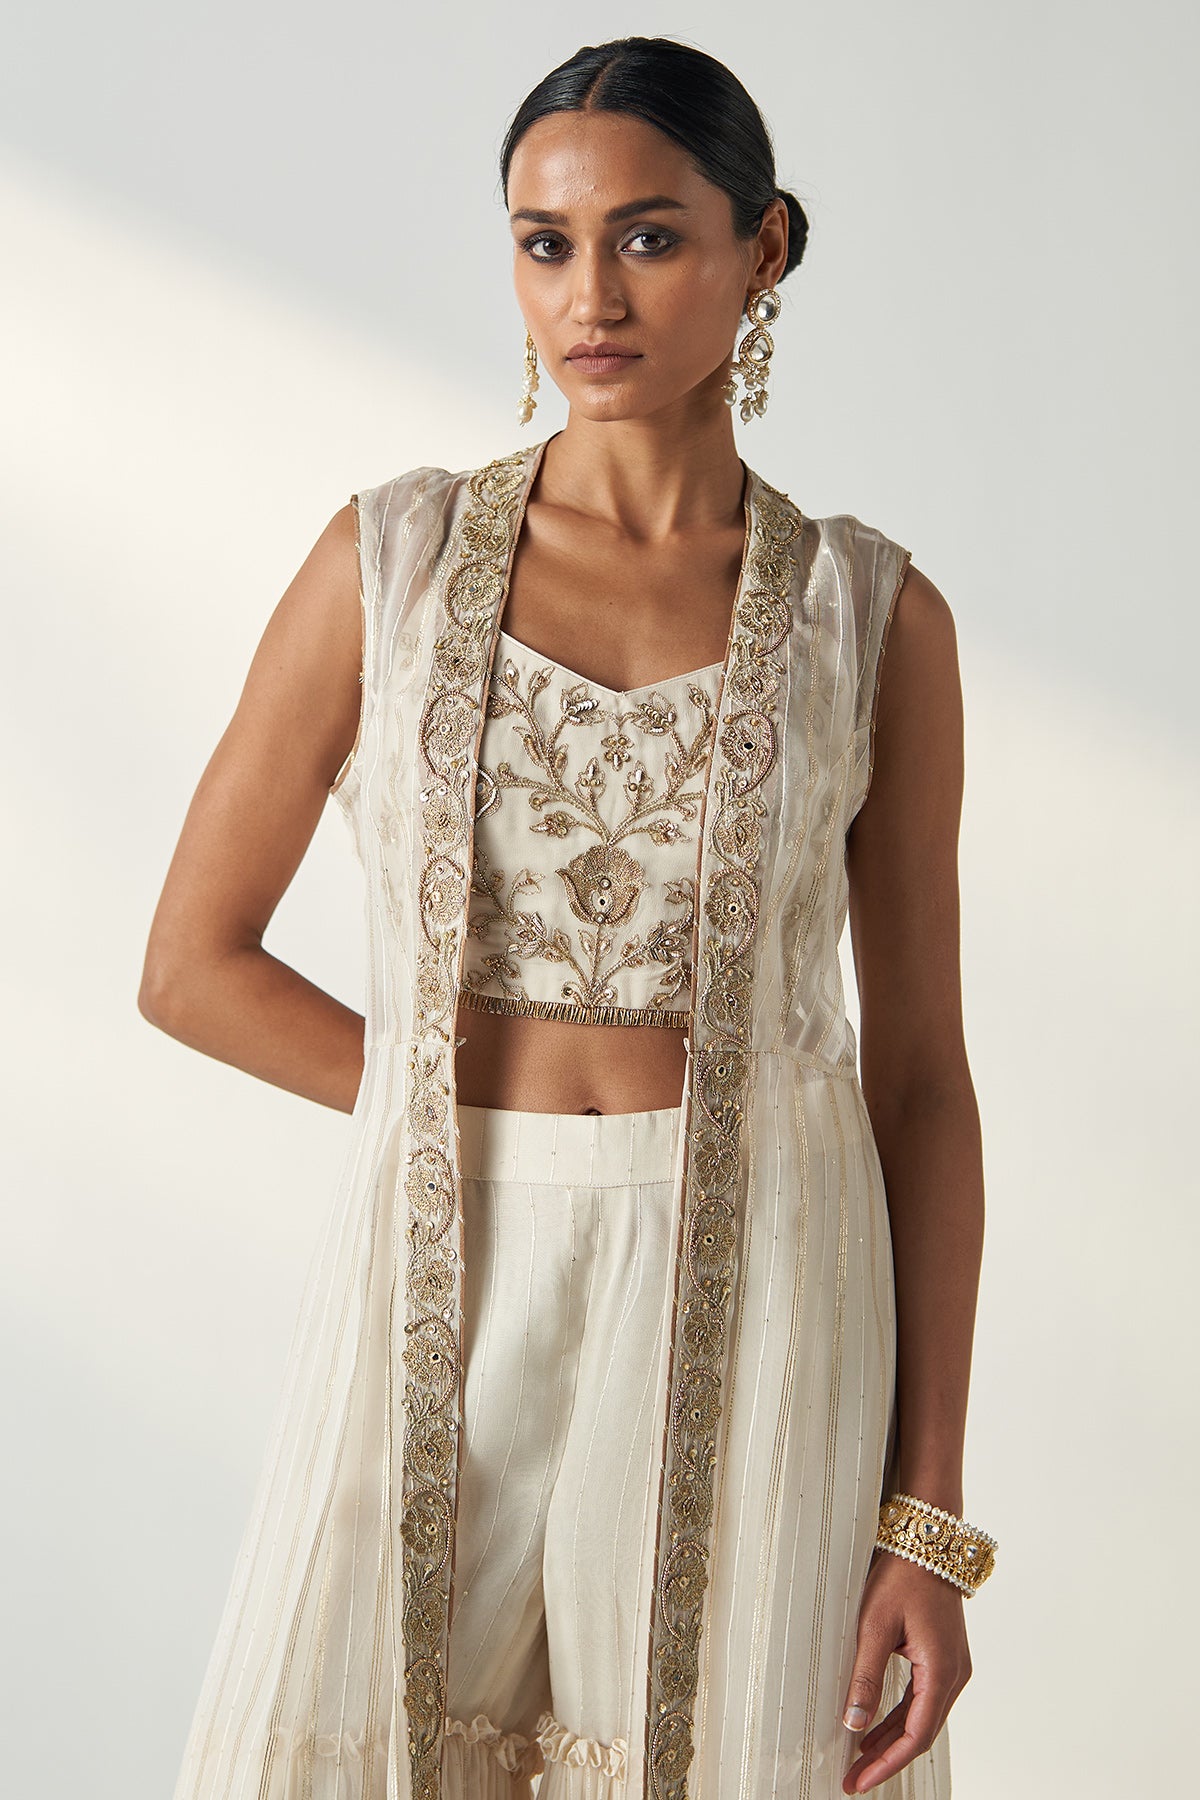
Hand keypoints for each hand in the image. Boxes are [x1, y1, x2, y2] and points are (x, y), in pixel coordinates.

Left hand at [840, 1549, 970, 1793]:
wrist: (928, 1540)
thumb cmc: (903, 1575)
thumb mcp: (875, 1625)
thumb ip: (865, 1677)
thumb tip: (853, 1724)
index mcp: (942, 1672)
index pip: (915, 1736)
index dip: (886, 1764)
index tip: (858, 1782)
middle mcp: (954, 1674)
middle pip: (921, 1732)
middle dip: (887, 1759)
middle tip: (853, 1779)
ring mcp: (953, 1666)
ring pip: (922, 1717)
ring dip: (892, 1739)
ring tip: (859, 1759)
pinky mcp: (945, 1656)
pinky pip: (923, 1698)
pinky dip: (900, 1717)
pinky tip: (876, 1726)